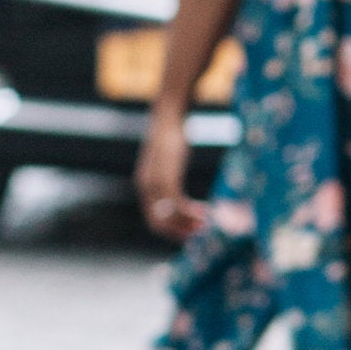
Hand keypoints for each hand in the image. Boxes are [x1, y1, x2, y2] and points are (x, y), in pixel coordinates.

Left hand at [134, 108, 206, 244]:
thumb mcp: (168, 161)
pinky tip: (206, 211)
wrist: (168, 117)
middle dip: (179, 231)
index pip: (153, 219)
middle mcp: (145, 186)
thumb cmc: (172, 138)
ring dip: (187, 222)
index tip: (191, 231)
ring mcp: (155, 182)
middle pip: (158, 222)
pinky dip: (190, 211)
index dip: (172, 230)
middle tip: (200, 232)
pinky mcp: (166, 175)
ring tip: (206, 223)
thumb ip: (168, 177)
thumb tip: (176, 190)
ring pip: (168, 215)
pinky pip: (176, 202)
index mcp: (145, 185)